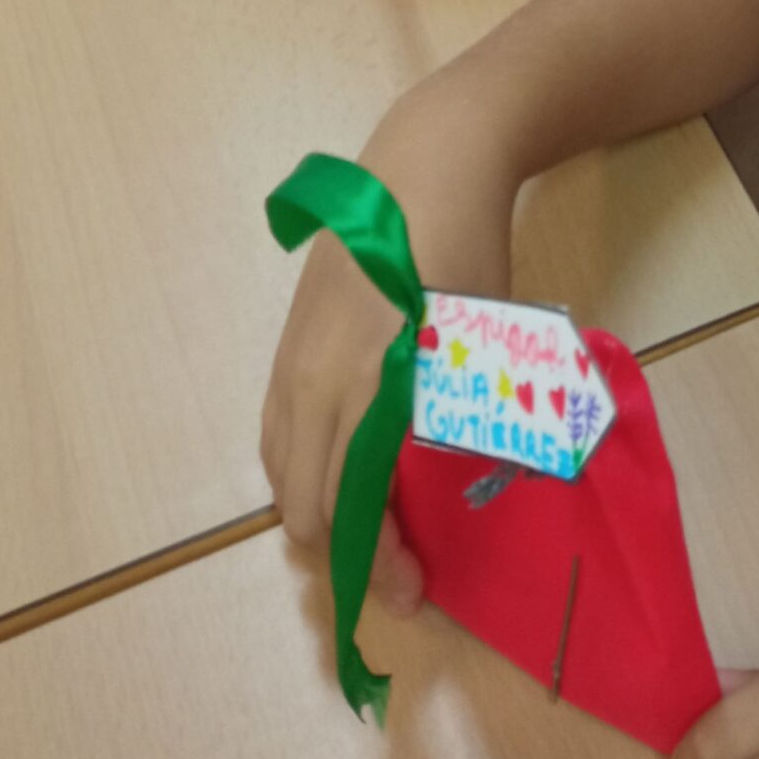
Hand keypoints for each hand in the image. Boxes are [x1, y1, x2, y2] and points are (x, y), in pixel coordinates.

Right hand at [260, 84, 519, 614]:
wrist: (427, 164)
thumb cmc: (466, 249)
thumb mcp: (477, 345)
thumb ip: (458, 423)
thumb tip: (460, 497)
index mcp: (356, 388)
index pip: (346, 510)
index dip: (379, 563)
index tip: (418, 594)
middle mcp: (307, 383)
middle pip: (304, 505)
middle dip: (351, 551)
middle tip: (406, 573)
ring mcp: (291, 360)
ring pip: (284, 472)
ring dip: (322, 514)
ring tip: (376, 530)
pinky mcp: (290, 343)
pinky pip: (281, 432)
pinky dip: (307, 470)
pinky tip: (347, 474)